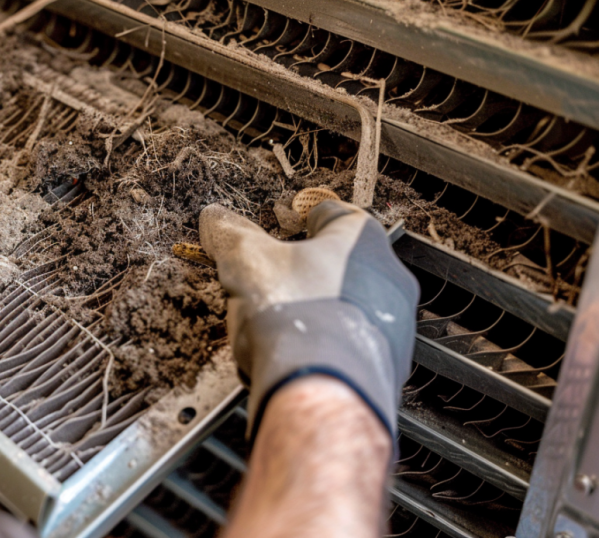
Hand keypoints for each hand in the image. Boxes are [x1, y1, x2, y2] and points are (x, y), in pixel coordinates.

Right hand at [199, 200, 418, 437]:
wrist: (321, 393)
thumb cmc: (297, 321)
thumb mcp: (247, 262)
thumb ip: (231, 235)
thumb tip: (216, 220)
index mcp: (361, 241)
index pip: (332, 214)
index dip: (301, 219)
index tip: (285, 226)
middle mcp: (387, 279)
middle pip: (337, 265)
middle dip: (304, 273)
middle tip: (271, 282)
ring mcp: (391, 326)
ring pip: (343, 306)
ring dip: (314, 311)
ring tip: (277, 326)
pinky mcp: (384, 366)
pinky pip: (347, 346)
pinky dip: (323, 347)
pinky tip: (294, 356)